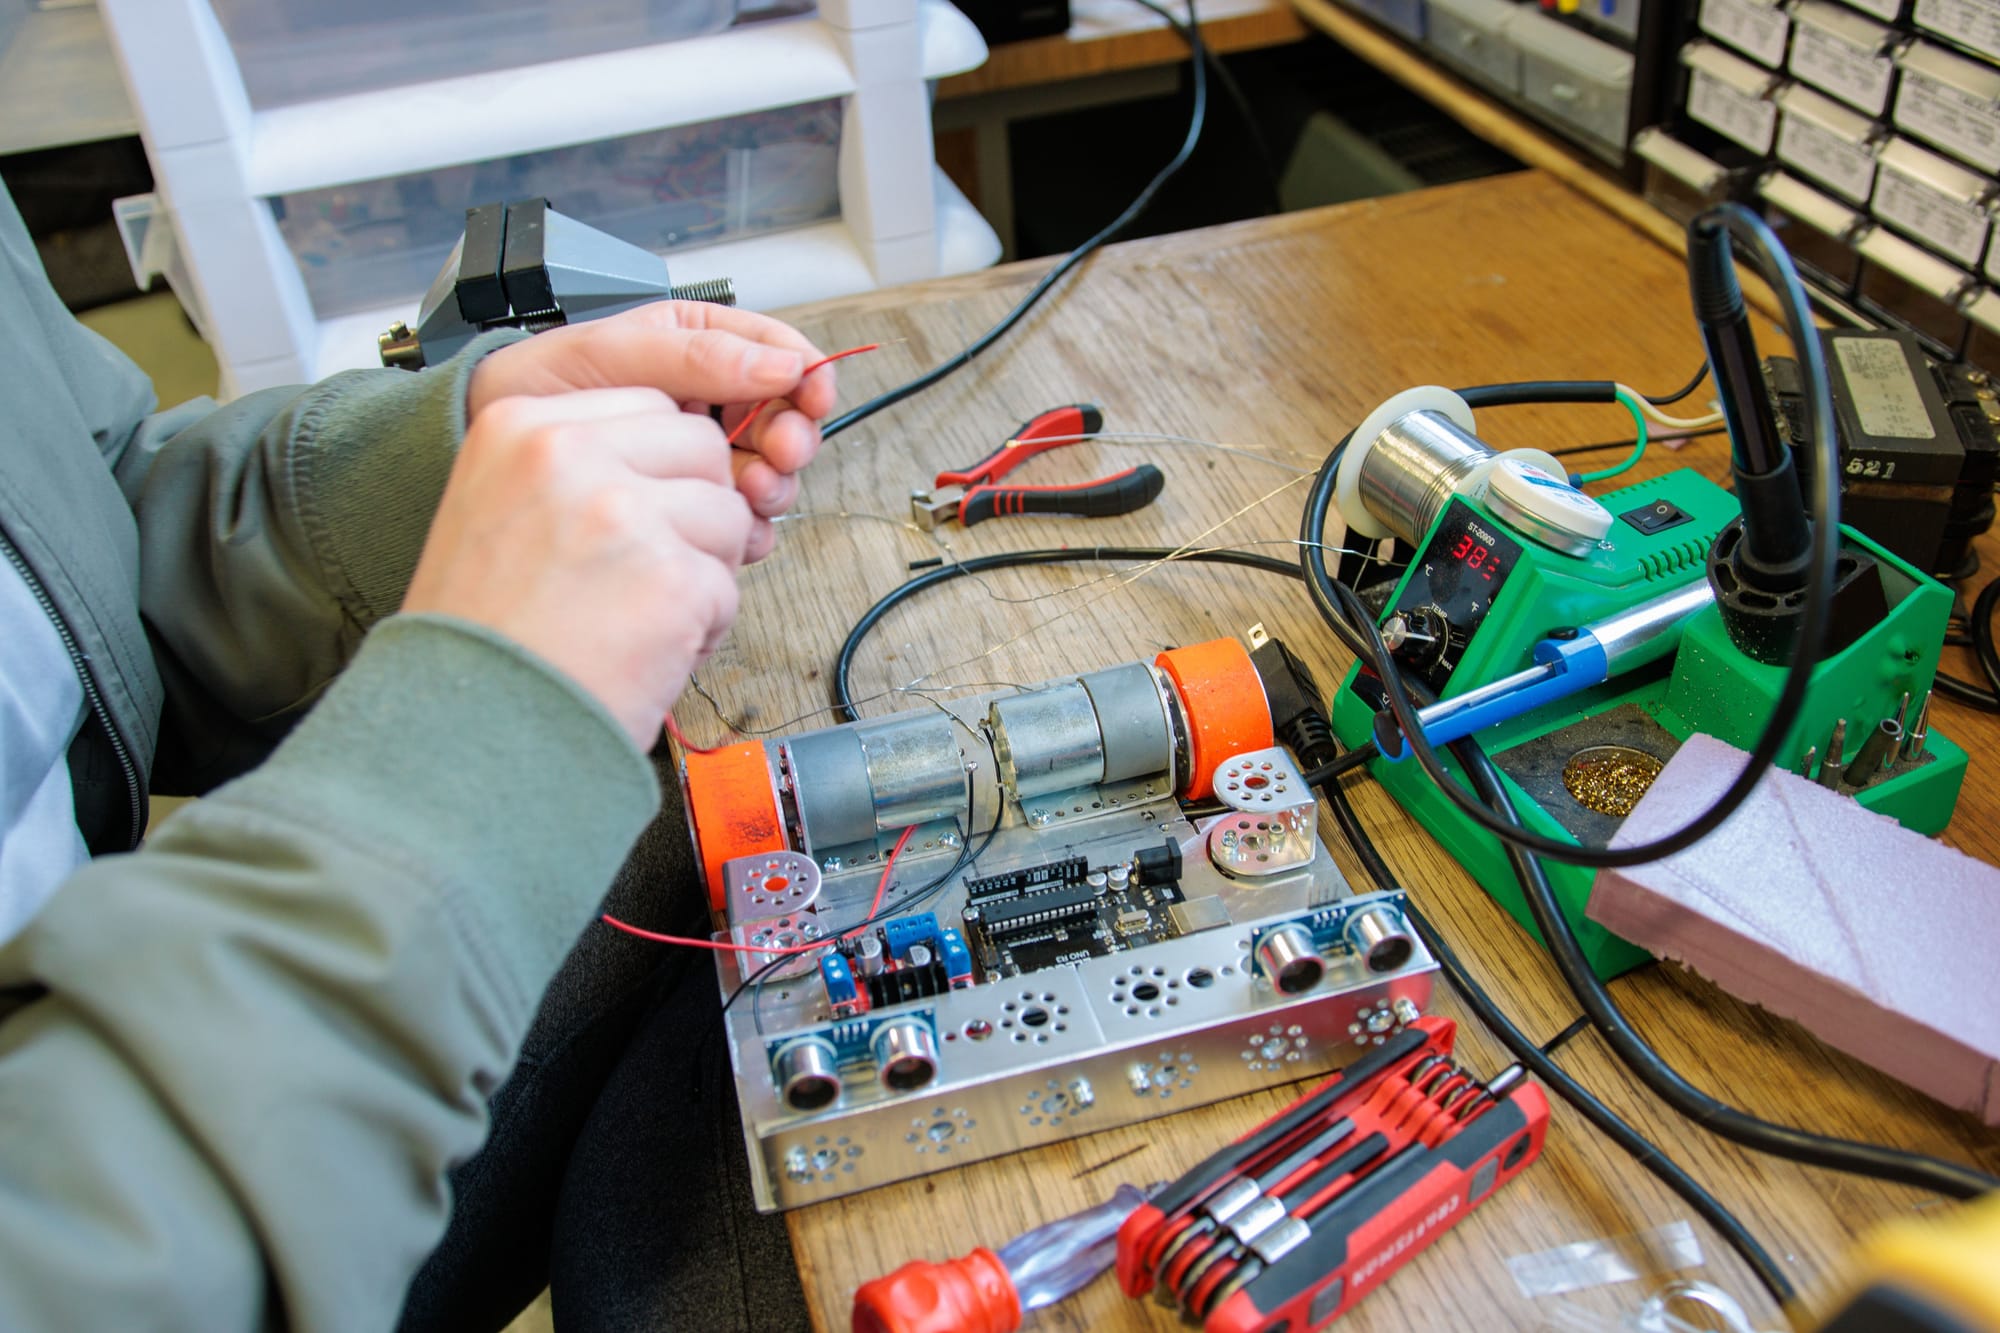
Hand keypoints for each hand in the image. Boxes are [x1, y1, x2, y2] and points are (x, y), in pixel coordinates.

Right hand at [404, 388, 752, 748]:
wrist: (461, 734)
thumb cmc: (479, 639)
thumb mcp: (491, 509)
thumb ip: (570, 468)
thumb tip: (659, 459)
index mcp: (519, 425)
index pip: (648, 404)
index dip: (661, 466)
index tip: (643, 508)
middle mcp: (569, 455)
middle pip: (699, 447)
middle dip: (694, 509)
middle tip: (649, 568)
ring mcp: (623, 514)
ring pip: (727, 515)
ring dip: (704, 569)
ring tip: (642, 615)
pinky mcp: (670, 580)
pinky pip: (729, 588)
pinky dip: (705, 629)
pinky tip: (649, 651)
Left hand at [466, 302, 836, 560]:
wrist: (477, 451)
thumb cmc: (530, 389)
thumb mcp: (611, 357)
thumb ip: (697, 356)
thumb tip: (781, 361)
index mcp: (694, 346)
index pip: (776, 351)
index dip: (806, 373)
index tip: (813, 397)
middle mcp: (705, 400)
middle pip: (785, 416)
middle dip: (790, 436)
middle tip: (778, 453)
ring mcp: (699, 455)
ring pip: (770, 469)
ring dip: (771, 483)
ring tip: (746, 491)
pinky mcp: (687, 504)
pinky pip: (741, 516)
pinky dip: (746, 524)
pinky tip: (731, 526)